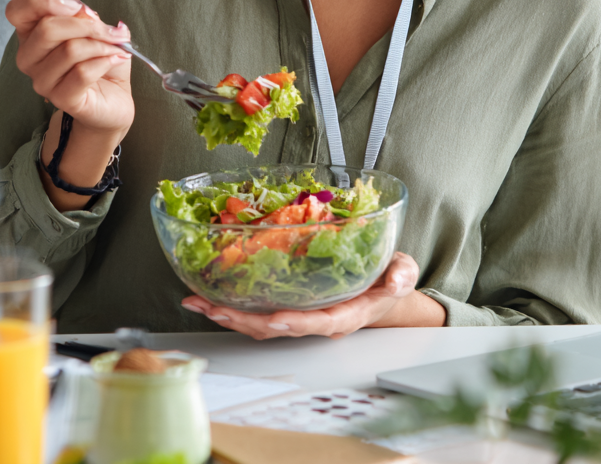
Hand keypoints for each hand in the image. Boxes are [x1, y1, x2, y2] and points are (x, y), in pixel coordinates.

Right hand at [6, 0, 133, 141]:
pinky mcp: (61, 99)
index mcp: (31, 33)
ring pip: (69, 50)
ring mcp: (42, 81)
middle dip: (88, 25)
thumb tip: (86, 13)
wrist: (114, 98)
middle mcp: (29, 57)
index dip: (45, 0)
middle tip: (112, 31)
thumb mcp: (96, 29)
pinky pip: (82, 72)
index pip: (17, 9)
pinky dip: (106, 61)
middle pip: (48, 28)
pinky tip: (116, 59)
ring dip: (102, 44)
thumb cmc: (100, 59)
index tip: (78, 6)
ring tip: (118, 48)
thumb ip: (86, 16)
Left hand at [181, 252, 436, 338]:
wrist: (380, 286)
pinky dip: (230, 305)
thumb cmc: (388, 278)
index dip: (296, 322)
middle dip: (244, 320)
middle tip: (214, 307)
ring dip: (228, 314)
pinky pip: (256, 312)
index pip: (318, 323)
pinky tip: (205, 296)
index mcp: (344, 314)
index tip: (276, 319)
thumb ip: (400, 274)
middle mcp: (317, 320)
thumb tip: (398, 277)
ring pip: (260, 324)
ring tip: (198, 302)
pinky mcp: (287, 307)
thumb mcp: (401, 272)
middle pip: (276, 328)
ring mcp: (300, 316)